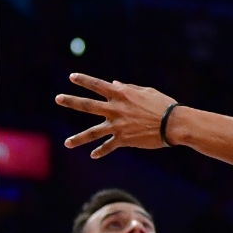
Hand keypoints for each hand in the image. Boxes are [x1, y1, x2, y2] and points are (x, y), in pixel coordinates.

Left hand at [55, 73, 176, 157]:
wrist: (175, 124)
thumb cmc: (164, 105)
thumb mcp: (147, 92)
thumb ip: (129, 88)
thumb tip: (114, 84)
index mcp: (122, 94)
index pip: (98, 85)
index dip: (84, 80)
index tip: (72, 77)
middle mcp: (116, 109)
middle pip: (88, 105)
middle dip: (71, 101)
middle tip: (58, 98)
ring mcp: (118, 125)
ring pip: (92, 132)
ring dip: (78, 138)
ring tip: (67, 143)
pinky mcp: (124, 139)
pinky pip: (109, 146)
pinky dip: (101, 151)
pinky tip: (93, 155)